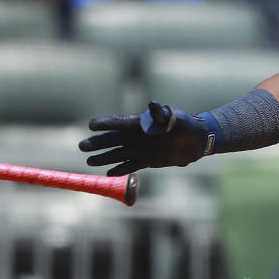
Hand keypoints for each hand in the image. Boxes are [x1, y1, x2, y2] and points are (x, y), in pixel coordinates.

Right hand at [80, 100, 212, 175]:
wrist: (197, 141)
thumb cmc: (186, 125)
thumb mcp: (174, 118)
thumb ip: (161, 114)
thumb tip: (152, 105)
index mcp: (142, 123)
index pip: (120, 122)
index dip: (106, 123)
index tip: (91, 125)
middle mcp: (138, 136)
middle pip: (114, 140)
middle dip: (98, 143)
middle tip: (81, 146)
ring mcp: (142, 149)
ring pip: (118, 154)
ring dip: (104, 158)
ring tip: (88, 161)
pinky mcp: (148, 161)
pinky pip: (130, 166)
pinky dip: (120, 170)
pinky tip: (108, 173)